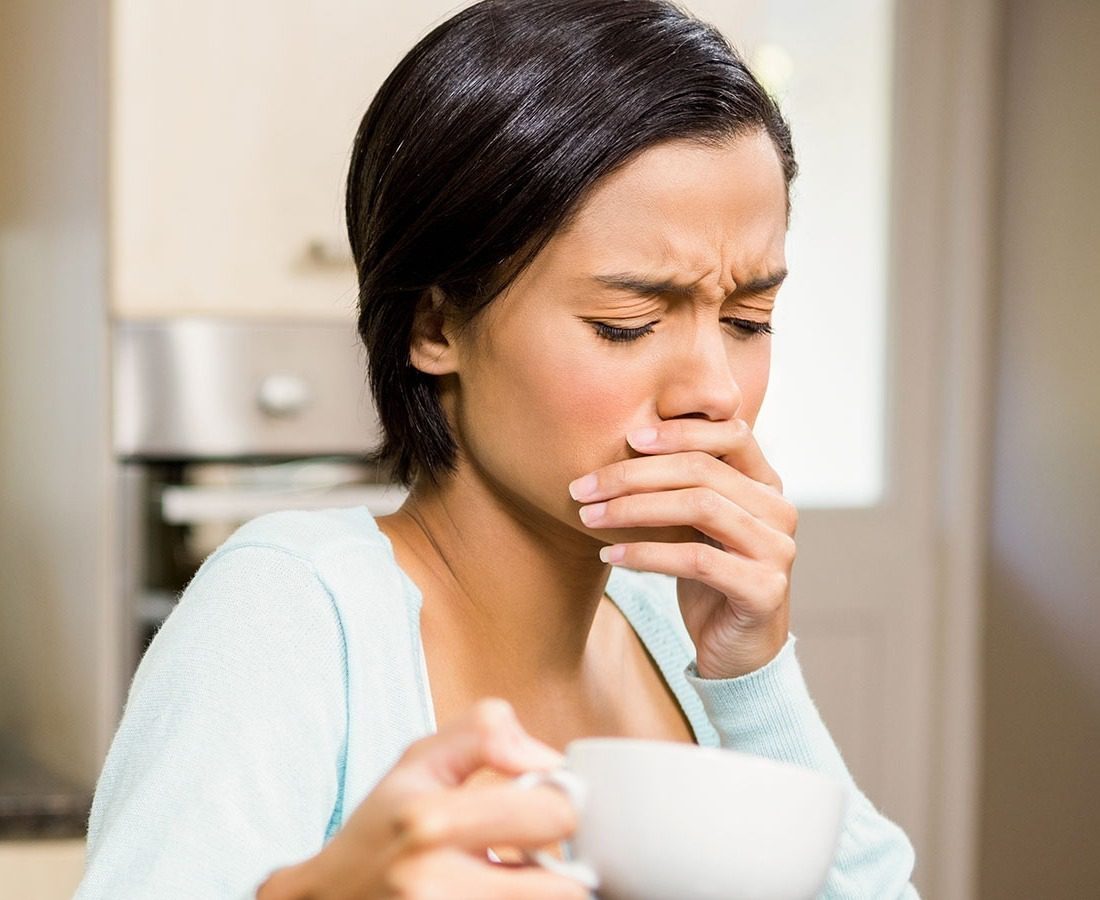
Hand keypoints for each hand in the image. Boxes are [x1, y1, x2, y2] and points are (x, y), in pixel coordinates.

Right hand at [258, 699, 586, 899]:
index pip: (554, 816)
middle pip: (565, 887)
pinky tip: (488, 894)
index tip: (543, 807)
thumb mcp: (418, 761)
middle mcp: (435, 884)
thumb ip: (485, 733)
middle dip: (555, 866)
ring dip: (538, 896)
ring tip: (506, 879)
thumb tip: (546, 760)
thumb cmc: (379, 830)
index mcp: (431, 820)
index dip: (559, 806)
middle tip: (529, 854)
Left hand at [570, 418, 796, 678]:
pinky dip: (647, 554)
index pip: (732, 434)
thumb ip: (682, 485)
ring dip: (634, 509)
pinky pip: (696, 560)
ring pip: (700, 507)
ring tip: (590, 517)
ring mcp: (777, 550)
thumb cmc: (709, 579)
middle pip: (703, 470)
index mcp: (766, 485)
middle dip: (634, 474)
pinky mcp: (765, 590)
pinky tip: (612, 554)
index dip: (681, 430)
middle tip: (583, 487)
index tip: (629, 438)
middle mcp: (779, 511)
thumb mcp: (696, 525)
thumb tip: (624, 442)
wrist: (737, 652)